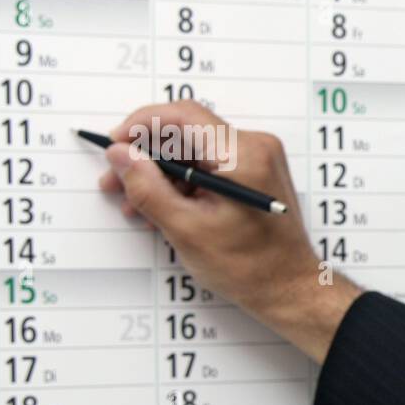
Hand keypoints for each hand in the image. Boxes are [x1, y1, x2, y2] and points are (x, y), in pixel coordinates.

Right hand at [99, 100, 360, 362]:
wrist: (290, 289)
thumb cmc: (250, 267)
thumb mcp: (186, 229)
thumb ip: (147, 187)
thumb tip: (120, 154)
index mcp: (244, 155)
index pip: (184, 115)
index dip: (142, 124)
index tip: (115, 143)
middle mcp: (256, 148)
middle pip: (187, 134)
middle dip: (146, 156)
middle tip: (115, 180)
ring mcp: (258, 162)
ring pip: (195, 153)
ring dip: (161, 175)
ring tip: (134, 203)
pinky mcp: (255, 176)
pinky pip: (210, 168)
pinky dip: (183, 185)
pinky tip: (161, 208)